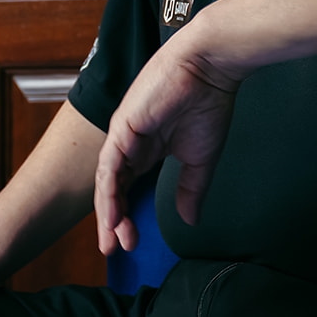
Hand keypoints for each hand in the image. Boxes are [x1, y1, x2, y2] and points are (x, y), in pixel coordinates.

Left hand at [93, 25, 238, 255]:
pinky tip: (112, 214)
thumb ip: (192, 190)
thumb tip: (190, 221)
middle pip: (113, 188)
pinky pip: (111, 165)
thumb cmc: (208, 103)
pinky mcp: (122, 126)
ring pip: (107, 181)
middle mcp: (129, 143)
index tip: (131, 243)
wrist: (209, 67)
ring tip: (112, 239)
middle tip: (115, 248)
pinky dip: (109, 192)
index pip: (128, 188)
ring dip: (108, 212)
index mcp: (146, 149)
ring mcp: (123, 134)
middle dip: (112, 221)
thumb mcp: (200, 158)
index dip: (125, 216)